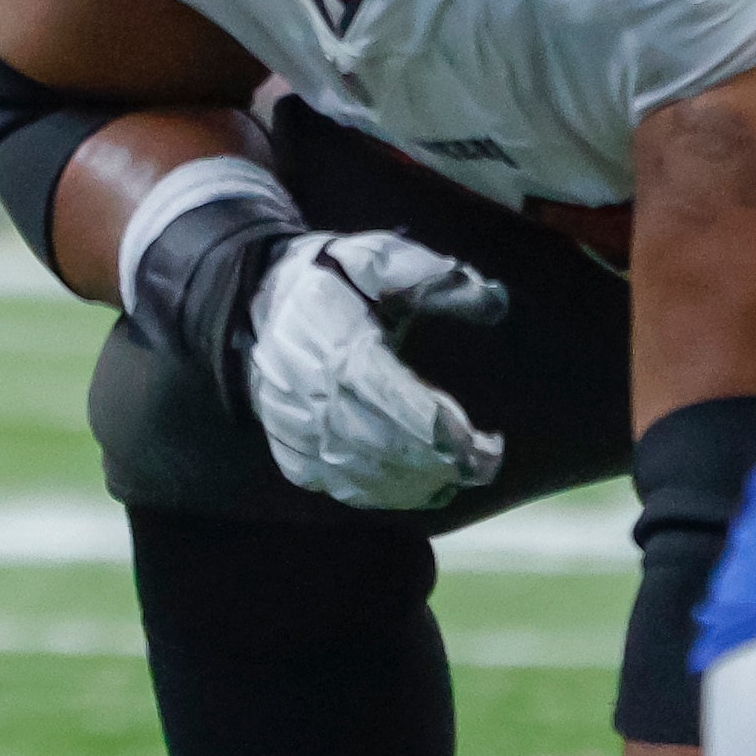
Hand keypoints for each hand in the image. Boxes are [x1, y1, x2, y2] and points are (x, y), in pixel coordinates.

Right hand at [242, 229, 509, 506]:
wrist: (259, 302)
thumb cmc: (333, 279)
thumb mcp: (381, 260)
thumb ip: (436, 278)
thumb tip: (496, 303)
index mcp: (334, 342)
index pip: (392, 399)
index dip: (441, 429)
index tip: (489, 443)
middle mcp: (309, 392)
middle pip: (381, 444)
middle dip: (439, 463)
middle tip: (485, 463)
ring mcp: (295, 429)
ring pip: (361, 476)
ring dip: (417, 484)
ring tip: (459, 475)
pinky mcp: (290, 452)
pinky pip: (339, 487)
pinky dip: (384, 495)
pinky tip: (419, 487)